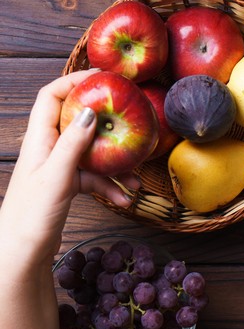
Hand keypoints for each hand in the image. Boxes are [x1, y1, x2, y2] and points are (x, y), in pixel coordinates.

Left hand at [0, 69, 138, 263]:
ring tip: (135, 177)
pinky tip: (123, 198)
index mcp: (39, 139)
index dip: (74, 81)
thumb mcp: (56, 176)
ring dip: (115, 162)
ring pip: (92, 151)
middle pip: (78, 121)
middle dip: (105, 121)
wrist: (23, 250)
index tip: (103, 78)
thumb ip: (72, 144)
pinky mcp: (69, 183)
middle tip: (129, 115)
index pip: (52, 96)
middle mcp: (49, 147)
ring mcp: (60, 166)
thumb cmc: (31, 213)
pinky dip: (110, 186)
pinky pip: (95, 176)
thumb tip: (90, 111)